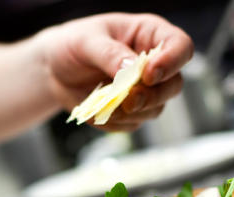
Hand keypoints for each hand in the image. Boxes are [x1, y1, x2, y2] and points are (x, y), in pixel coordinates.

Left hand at [39, 13, 192, 130]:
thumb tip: (131, 69)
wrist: (53, 68)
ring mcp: (143, 90)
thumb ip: (109, 54)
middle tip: (128, 100)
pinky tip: (97, 112)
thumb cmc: (72, 44)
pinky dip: (115, 122)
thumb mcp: (86, 42)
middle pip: (174, 85)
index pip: (180, 47)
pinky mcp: (129, 111)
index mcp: (149, 35)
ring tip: (104, 106)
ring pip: (155, 109)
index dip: (171, 62)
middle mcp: (152, 64)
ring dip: (132, 113)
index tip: (148, 74)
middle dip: (153, 96)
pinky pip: (132, 123)